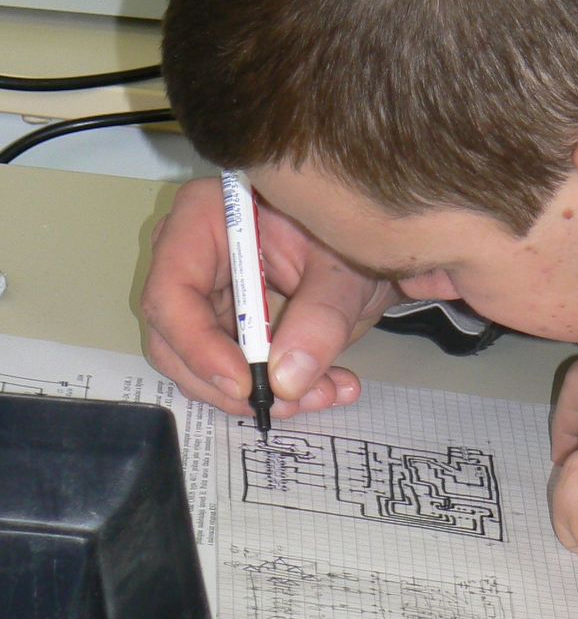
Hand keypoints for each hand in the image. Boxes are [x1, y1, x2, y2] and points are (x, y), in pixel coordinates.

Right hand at [141, 176, 396, 416]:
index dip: (199, 345)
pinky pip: (231, 372)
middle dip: (230, 384)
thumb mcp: (345, 269)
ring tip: (323, 392)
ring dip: (259, 394)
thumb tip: (286, 380)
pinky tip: (325, 388)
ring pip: (200, 367)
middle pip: (174, 339)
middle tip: (289, 401)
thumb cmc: (348, 232)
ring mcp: (204, 295)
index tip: (245, 383)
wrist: (364, 239)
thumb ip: (322, 316)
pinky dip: (277, 390)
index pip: (172, 291)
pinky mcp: (224, 326)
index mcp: (203, 216)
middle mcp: (190, 257)